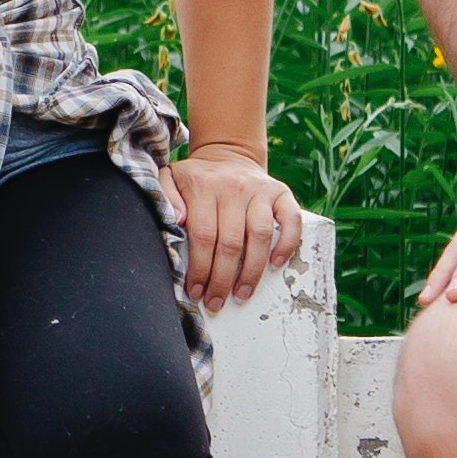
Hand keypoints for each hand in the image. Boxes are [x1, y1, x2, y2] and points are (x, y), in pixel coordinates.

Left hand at [171, 142, 300, 311]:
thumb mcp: (170, 178)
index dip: (200, 268)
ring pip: (259, 236)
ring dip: (251, 271)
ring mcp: (260, 190)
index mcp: (203, 187)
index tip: (196, 291)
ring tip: (242, 294)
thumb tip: (176, 220)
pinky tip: (275, 264)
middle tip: (216, 302)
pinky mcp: (280, 193)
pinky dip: (287, 243)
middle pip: (230, 242)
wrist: (227, 154)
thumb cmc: (196, 178)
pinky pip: (290, 220)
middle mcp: (234, 187)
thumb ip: (166, 197)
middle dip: (222, 279)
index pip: (203, 236)